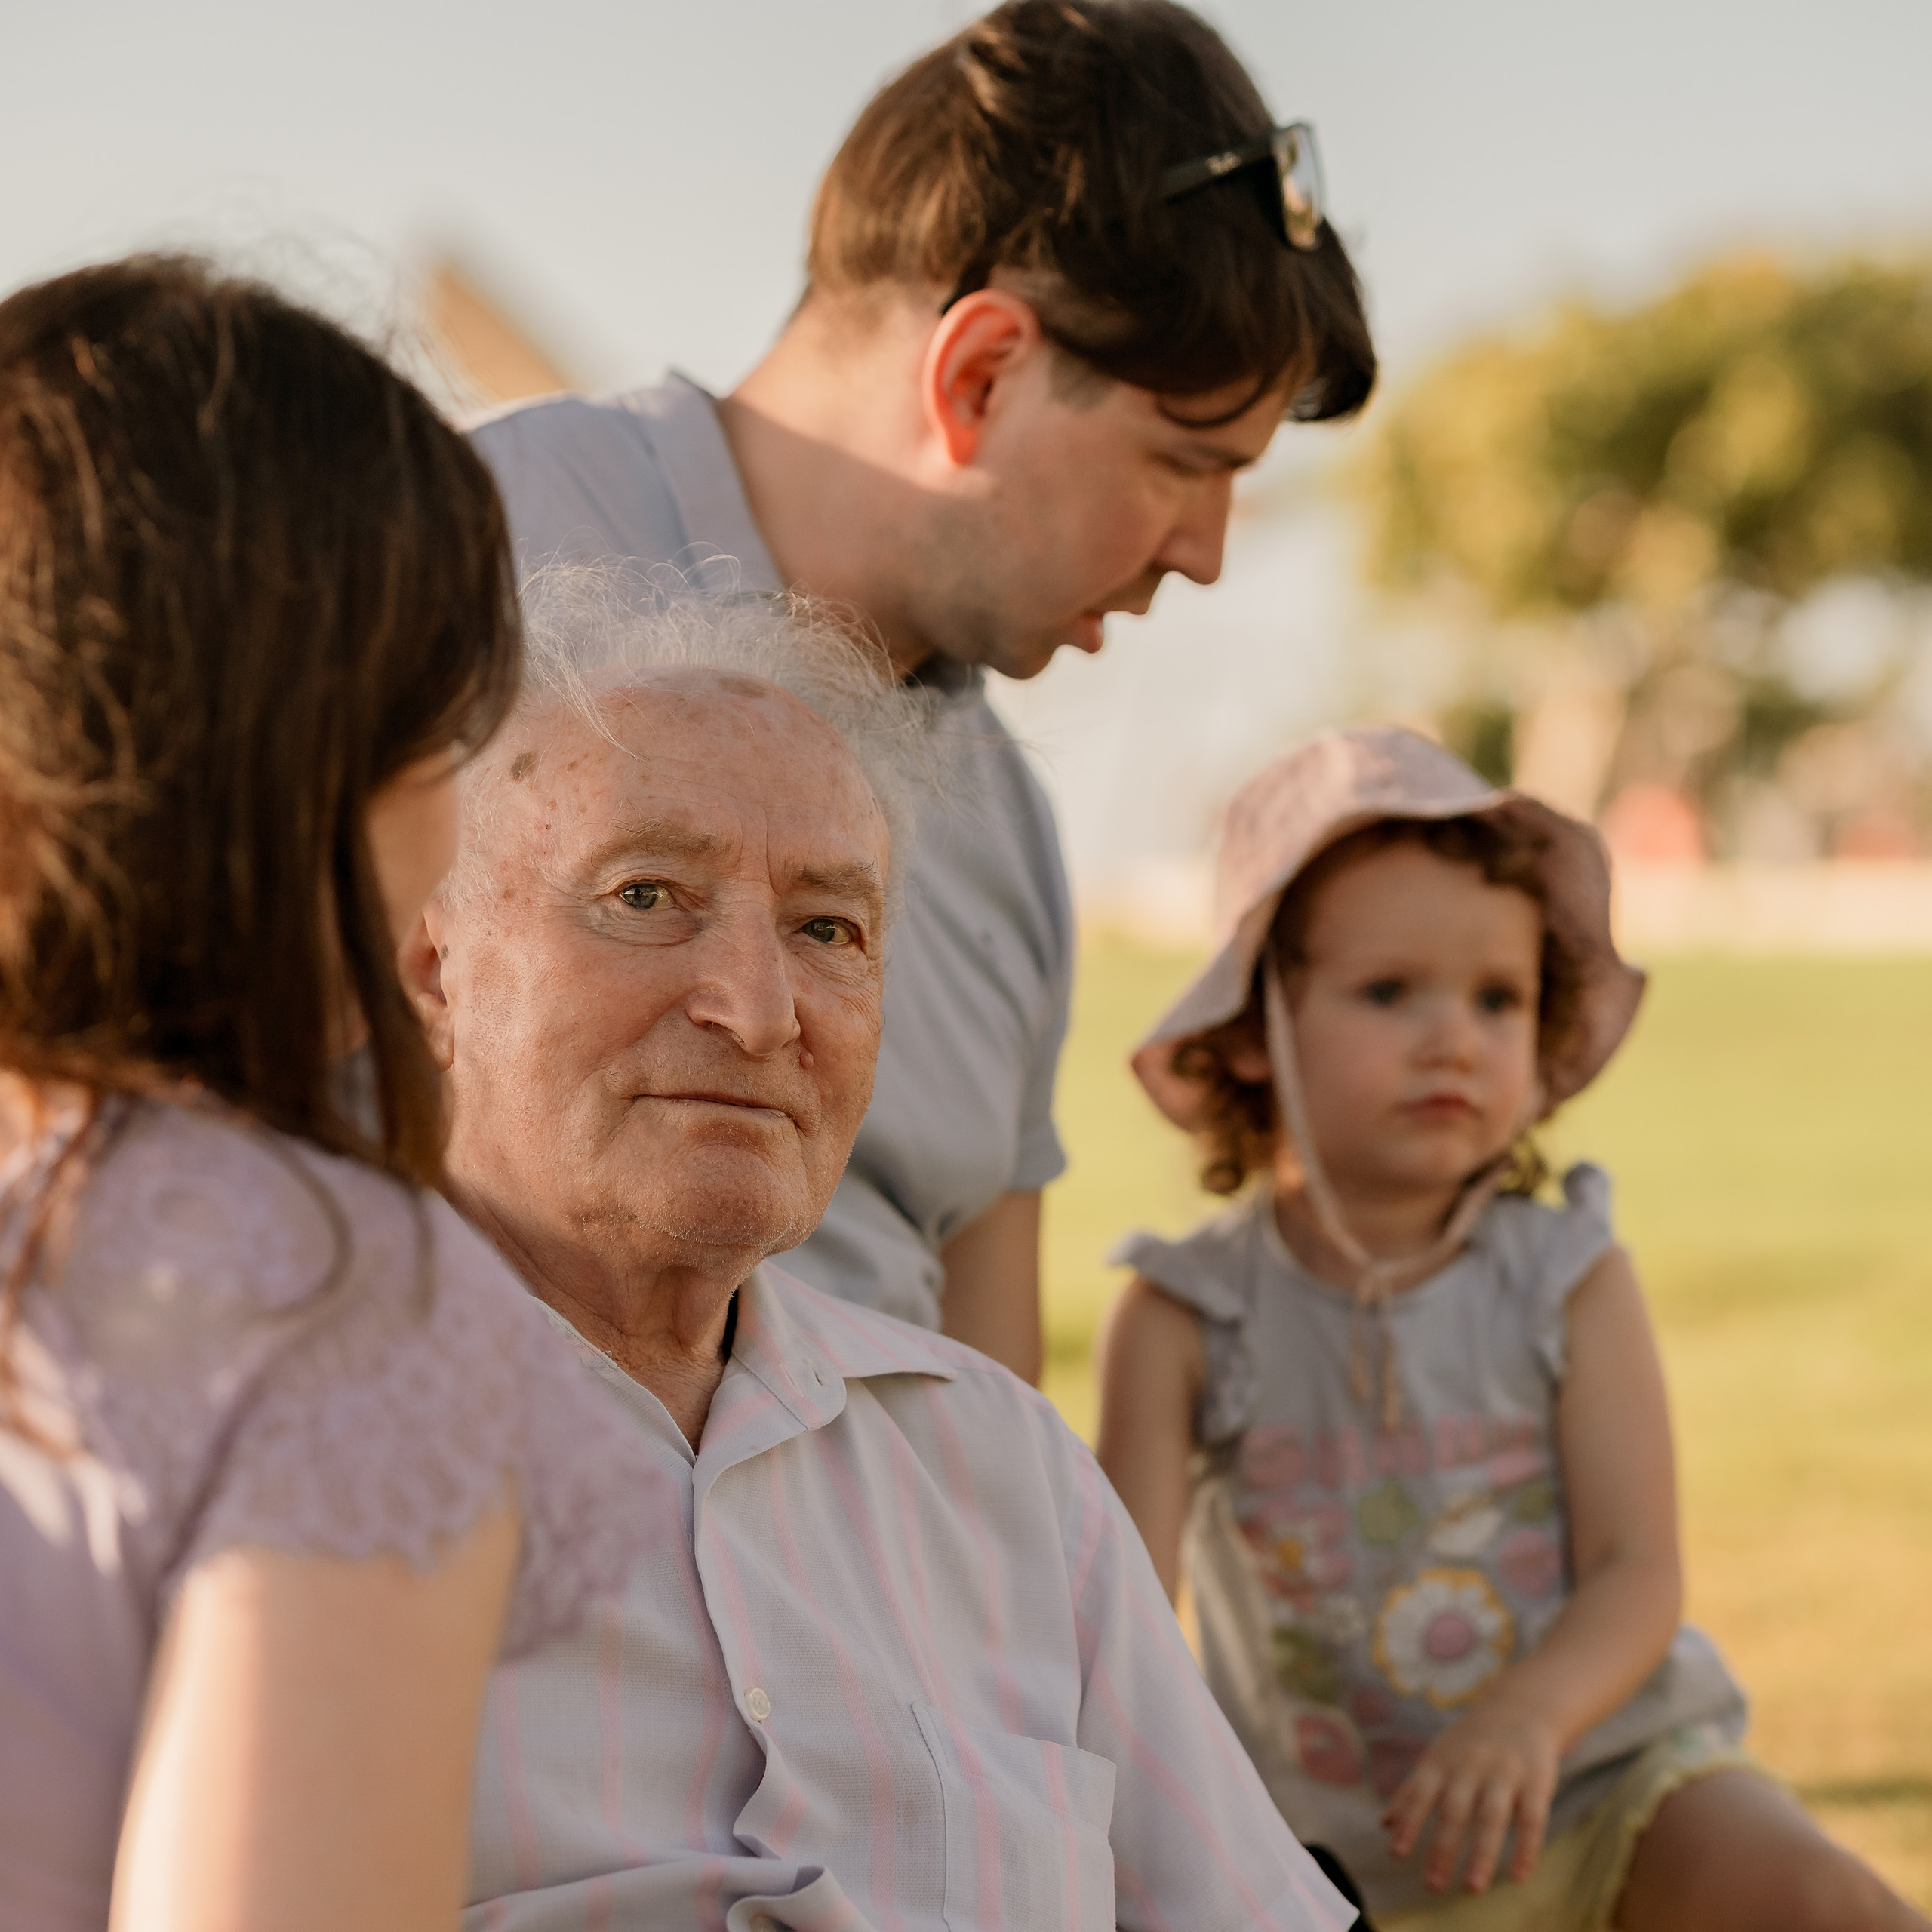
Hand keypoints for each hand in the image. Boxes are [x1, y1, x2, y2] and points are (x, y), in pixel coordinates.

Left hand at [1382, 1696, 1560, 1893]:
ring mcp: (1504, 1773)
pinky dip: (1526, 1849)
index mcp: (1442, 1761)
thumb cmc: (1469, 1741)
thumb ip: (1412, 1790)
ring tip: (1472, 1888)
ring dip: (1482, 1854)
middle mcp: (1471, 1767)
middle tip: (1431, 1885)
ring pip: (1492, 1816)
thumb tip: (1384, 1824)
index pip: (1420, 1793)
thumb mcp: (1437, 1757)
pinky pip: (1532, 1818)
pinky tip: (1518, 1877)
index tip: (1396, 1854)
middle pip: (1454, 1811)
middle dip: (1442, 1848)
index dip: (1409, 1822)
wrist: (1520, 1706)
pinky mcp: (1536, 1781)